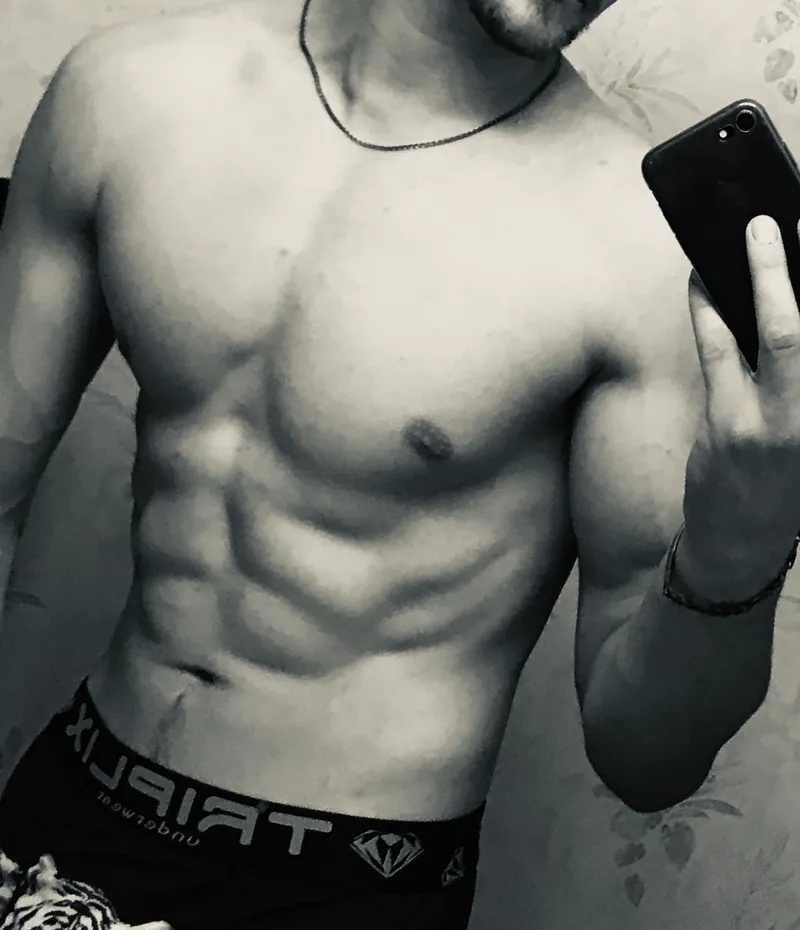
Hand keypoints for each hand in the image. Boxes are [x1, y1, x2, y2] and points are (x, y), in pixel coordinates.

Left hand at [682, 214, 799, 597]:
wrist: (739, 546)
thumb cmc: (781, 485)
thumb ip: (795, 379)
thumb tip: (781, 310)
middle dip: (796, 270)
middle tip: (777, 221)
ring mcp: (779, 421)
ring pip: (779, 333)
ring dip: (763, 276)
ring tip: (750, 235)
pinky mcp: (731, 427)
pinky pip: (719, 355)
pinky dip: (710, 311)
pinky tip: (701, 284)